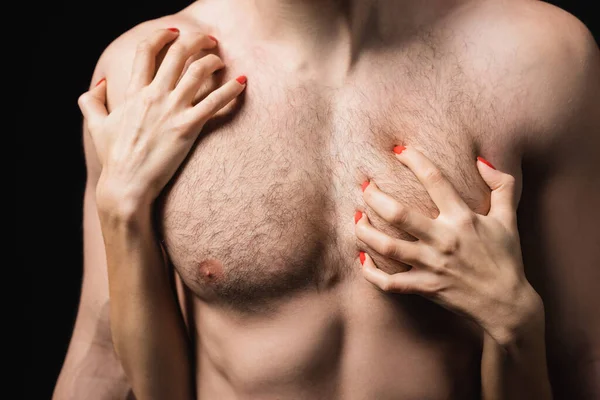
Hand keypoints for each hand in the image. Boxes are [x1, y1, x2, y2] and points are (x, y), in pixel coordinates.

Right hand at [78, 28, 246, 214]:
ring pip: (198, 72)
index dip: (161, 35)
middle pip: (178, 54)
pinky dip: (231, 89)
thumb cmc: (113, 157)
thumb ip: (93, 101)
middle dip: (195, 40)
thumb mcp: (96, 125)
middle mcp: (154, 95)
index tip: (174, 32)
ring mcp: (172, 110)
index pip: (146, 51)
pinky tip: (242, 82)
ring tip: (221, 60)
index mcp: (134, 92)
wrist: (126, 185)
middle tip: (208, 39)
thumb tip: (100, 84)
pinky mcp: (188, 127)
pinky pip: (215, 102)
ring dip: (213, 60)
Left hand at [355, 146, 542, 344]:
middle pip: (399, 214)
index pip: (434, 181)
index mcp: (462, 218)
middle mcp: (443, 239)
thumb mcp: (507, 219)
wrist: (507, 304)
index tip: (398, 150)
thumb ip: (502, 186)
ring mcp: (432, 265)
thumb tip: (482, 160)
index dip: (415, 160)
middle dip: (375, 197)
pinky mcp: (425, 287)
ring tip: (356, 218)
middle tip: (364, 185)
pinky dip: (371, 272)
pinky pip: (390, 282)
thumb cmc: (506, 258)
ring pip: (388, 247)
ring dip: (365, 231)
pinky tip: (362, 258)